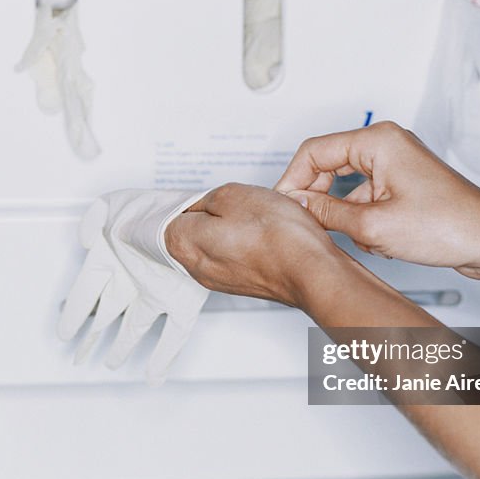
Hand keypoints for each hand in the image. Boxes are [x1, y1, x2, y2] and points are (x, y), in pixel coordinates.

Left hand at [164, 183, 340, 305]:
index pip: (167, 217)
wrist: (312, 271)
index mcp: (185, 243)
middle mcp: (197, 267)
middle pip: (187, 233)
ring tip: (247, 217)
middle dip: (203, 216)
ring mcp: (219, 279)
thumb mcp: (234, 195)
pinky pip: (230, 257)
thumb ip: (206, 200)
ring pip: (210, 245)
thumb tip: (201, 205)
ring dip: (224, 230)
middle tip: (225, 203)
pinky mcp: (242, 283)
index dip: (187, 202)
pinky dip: (240, 244)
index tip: (201, 196)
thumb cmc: (278, 236)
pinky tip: (258, 235)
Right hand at [274, 121, 479, 288]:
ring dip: (343, 213)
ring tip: (356, 236)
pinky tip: (377, 241)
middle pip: (328, 164)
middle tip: (305, 223)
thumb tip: (296, 204)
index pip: (314, 151)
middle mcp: (387, 144)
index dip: (292, 180)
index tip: (282, 206)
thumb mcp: (373, 225)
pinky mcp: (403, 182)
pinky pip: (365, 195)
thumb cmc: (450, 226)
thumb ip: (325, 212)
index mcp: (378, 140)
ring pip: (346, 184)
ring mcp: (396, 162)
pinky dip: (362, 218)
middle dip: (317, 197)